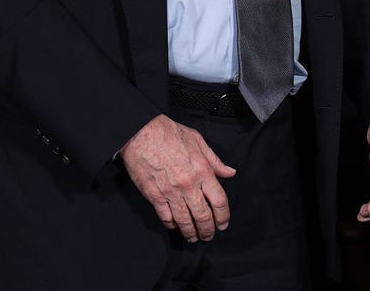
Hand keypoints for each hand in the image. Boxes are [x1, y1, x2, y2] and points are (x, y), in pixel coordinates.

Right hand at [118, 114, 235, 241]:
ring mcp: (171, 192)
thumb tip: (229, 172)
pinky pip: (166, 218)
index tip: (223, 223)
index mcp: (202, 170)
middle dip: (208, 230)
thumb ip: (214, 159)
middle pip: (203, 217)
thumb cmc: (168, 132)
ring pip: (185, 221)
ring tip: (193, 237)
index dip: (223, 217)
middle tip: (208, 235)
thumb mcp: (197, 140)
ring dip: (191, 233)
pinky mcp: (154, 196)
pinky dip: (172, 225)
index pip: (219, 201)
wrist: (141, 131)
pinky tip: (175, 226)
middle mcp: (188, 184)